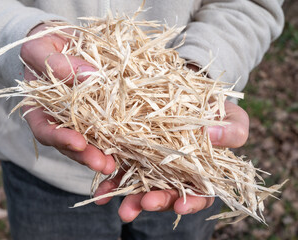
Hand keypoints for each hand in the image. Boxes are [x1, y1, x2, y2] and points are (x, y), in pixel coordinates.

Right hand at [20, 24, 115, 174]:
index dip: (60, 139)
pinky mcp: (98, 112)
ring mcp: (79, 117)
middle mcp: (58, 118)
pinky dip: (116, 137)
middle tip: (103, 164)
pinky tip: (128, 145)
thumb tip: (90, 77)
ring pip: (89, 141)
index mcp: (38, 108)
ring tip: (116, 163)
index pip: (44, 130)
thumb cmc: (42, 44)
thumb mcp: (40, 48)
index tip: (78, 143)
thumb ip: (58, 64)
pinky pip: (106, 127)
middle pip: (69, 144)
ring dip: (103, 153)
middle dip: (86, 156)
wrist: (59, 40)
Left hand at [95, 100, 248, 221]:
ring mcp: (152, 163)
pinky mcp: (132, 151)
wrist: (188, 92)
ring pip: (140, 185)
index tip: (182, 206)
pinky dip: (111, 179)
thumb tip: (213, 137)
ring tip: (114, 201)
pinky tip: (101, 187)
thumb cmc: (216, 109)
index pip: (200, 194)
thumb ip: (232, 130)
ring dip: (127, 196)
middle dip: (154, 201)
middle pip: (166, 193)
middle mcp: (175, 172)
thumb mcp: (231, 116)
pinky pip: (121, 167)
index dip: (192, 202)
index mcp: (202, 171)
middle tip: (142, 204)